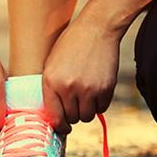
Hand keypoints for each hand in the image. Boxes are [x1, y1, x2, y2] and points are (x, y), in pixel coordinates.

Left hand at [42, 14, 122, 132]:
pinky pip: (102, 108)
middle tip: (74, 105)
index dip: (59, 126)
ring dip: (86, 110)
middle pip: (72, 118)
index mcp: (51, 82)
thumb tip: (54, 115)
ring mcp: (88, 89)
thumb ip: (51, 88)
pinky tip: (96, 90)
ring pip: (87, 116)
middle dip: (73, 115)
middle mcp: (68, 88)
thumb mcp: (52, 64)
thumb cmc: (70, 45)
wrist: (96, 29)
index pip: (54, 117)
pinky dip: (99, 104)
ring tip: (84, 96)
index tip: (62, 127)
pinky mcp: (106, 88)